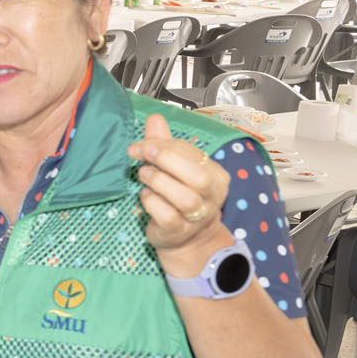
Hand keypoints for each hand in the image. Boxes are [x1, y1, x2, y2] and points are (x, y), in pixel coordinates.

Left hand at [127, 113, 230, 255]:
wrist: (186, 238)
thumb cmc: (179, 196)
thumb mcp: (175, 168)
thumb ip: (166, 144)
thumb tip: (155, 118)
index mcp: (216, 174)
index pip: (193, 153)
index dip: (165, 144)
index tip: (140, 144)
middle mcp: (212, 196)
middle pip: (197, 176)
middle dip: (166, 160)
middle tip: (142, 153)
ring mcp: (198, 216)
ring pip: (185, 198)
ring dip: (159, 182)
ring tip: (143, 174)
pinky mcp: (179, 232)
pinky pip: (168, 216)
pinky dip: (152, 203)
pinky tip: (145, 196)